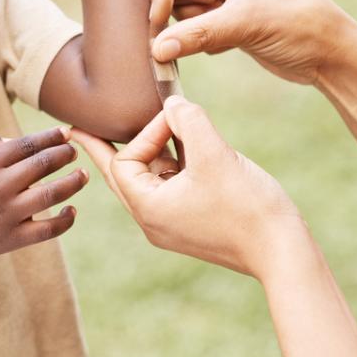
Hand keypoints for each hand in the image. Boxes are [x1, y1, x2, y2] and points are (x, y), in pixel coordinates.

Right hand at [0, 127, 86, 271]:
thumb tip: (11, 138)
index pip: (27, 144)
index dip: (51, 136)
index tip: (65, 133)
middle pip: (43, 164)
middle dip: (65, 154)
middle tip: (74, 151)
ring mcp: (7, 214)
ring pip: (51, 193)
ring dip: (73, 182)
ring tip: (83, 175)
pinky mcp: (12, 239)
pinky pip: (47, 229)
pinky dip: (64, 220)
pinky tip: (72, 211)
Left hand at [71, 96, 302, 278]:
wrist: (282, 251)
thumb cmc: (248, 206)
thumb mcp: (214, 153)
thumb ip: (188, 119)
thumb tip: (172, 105)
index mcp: (148, 208)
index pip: (124, 161)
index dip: (146, 133)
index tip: (176, 120)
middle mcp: (153, 221)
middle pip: (121, 175)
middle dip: (103, 149)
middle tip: (74, 131)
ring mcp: (172, 225)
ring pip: (149, 180)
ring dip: (152, 151)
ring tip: (149, 129)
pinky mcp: (192, 224)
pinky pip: (170, 189)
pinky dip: (173, 165)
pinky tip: (187, 148)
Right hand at [150, 0, 356, 84]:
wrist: (330, 54)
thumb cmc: (298, 26)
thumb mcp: (244, 26)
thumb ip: (196, 33)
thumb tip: (156, 49)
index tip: (158, 20)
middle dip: (179, 2)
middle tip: (207, 16)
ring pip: (182, 2)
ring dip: (193, 22)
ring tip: (226, 32)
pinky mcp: (228, 15)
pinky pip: (194, 22)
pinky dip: (202, 36)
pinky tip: (232, 43)